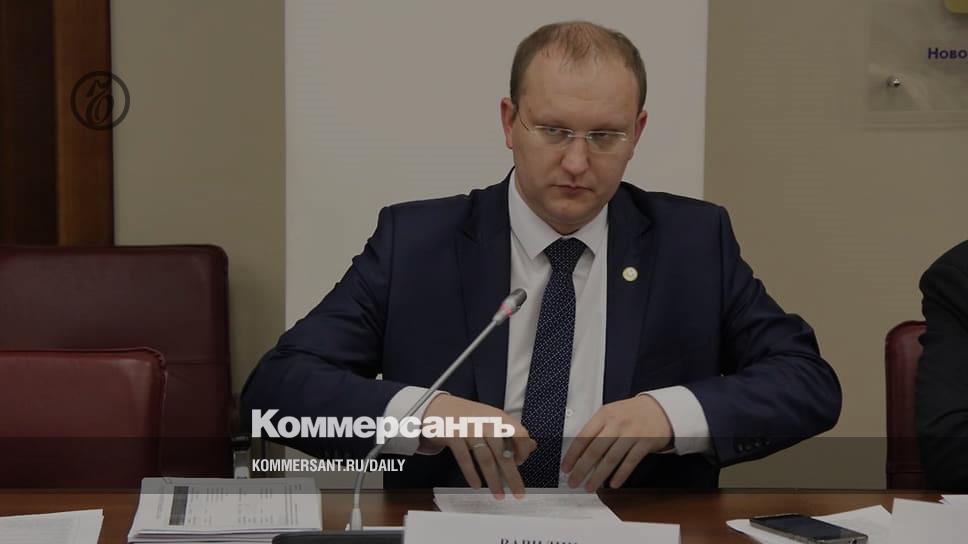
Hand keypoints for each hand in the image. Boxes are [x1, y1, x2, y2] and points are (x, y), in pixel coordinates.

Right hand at [421, 395, 536, 498]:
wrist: (437, 407)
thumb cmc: (469, 417)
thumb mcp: (492, 419)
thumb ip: (511, 432)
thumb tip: (532, 445)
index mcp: (498, 416)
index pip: (519, 433)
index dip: (523, 450)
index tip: (520, 462)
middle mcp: (485, 422)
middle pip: (503, 452)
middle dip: (512, 476)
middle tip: (518, 493)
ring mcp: (468, 429)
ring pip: (485, 459)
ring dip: (494, 480)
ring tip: (499, 495)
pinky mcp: (453, 436)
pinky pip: (465, 459)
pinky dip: (471, 474)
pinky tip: (477, 485)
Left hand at [561, 395, 671, 490]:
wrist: (661, 409)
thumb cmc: (632, 413)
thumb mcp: (611, 413)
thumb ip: (597, 429)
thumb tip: (579, 453)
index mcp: (604, 414)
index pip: (583, 437)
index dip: (572, 455)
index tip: (566, 468)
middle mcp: (617, 424)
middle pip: (595, 450)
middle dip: (582, 469)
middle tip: (573, 482)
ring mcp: (631, 434)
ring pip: (611, 459)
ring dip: (598, 476)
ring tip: (590, 487)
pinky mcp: (645, 444)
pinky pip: (630, 463)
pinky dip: (620, 475)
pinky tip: (612, 484)